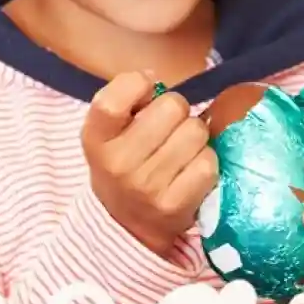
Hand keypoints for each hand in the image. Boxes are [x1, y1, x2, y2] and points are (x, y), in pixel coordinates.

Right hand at [81, 71, 218, 257]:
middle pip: (172, 107)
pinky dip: (205, 161)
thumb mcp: (108, 131)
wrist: (127, 225)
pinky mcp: (176, 205)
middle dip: (177, 111)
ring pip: (196, 132)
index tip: (146, 91)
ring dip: (194, 135)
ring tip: (180, 148)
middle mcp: (118, 164)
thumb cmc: (122, 162)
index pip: (113, 100)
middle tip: (168, 127)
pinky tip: (190, 169)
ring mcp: (147, 187)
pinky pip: (208, 163)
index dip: (137, 84)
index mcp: (96, 139)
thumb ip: (124, 98)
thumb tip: (154, 78)